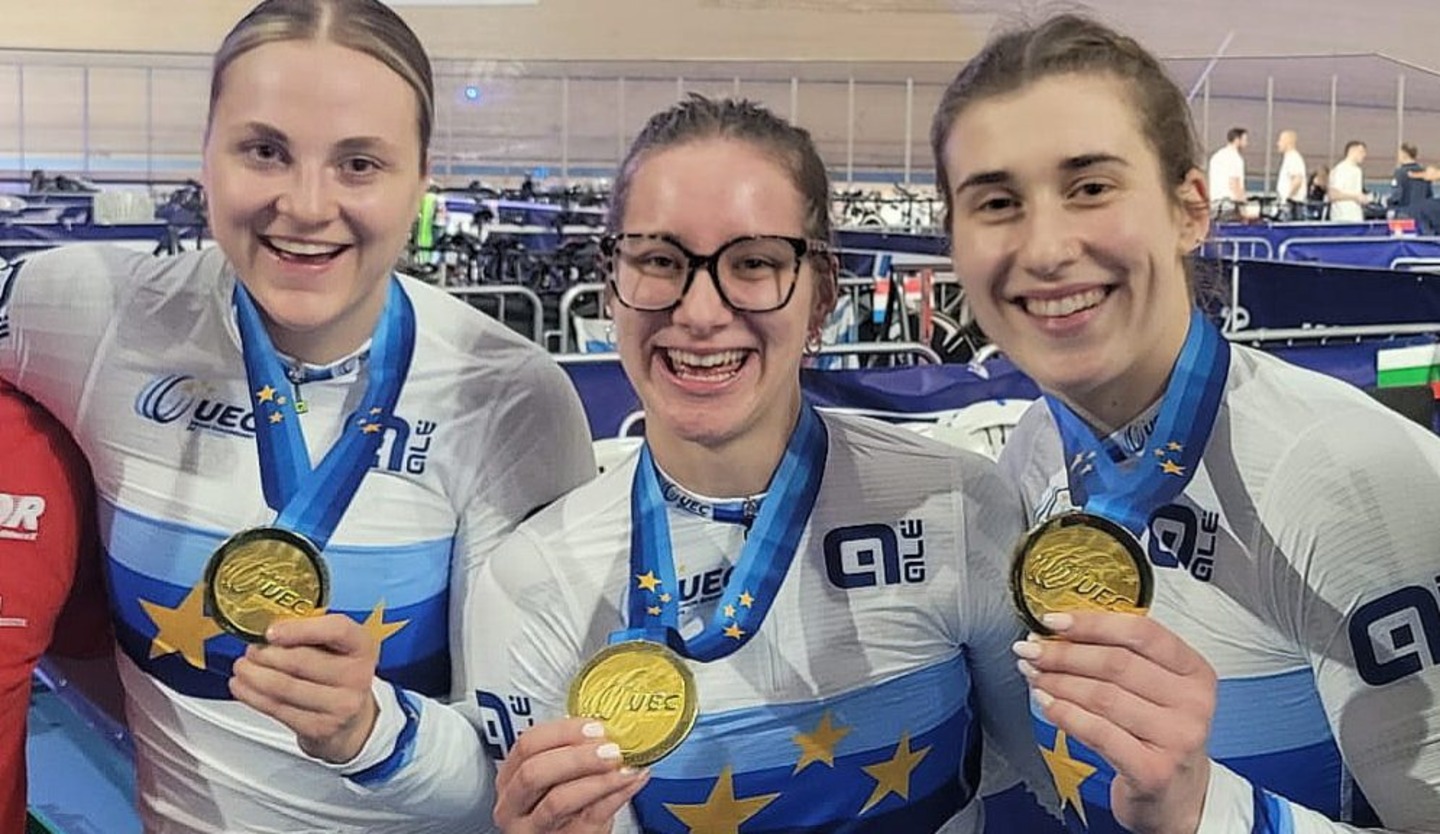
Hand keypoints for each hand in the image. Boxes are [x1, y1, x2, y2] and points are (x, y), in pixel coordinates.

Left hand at [229, 613, 379, 762]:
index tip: (271, 632)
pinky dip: (252, 696)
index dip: (300, 629)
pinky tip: (243, 686)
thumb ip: (309, 633)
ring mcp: (340, 704)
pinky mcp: (319, 728)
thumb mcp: (336, 647)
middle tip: (250, 650)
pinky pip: (277, 709)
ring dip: (254, 675)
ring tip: (242, 667)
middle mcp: (357, 675)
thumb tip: (264, 627)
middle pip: (301, 661)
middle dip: (266, 654)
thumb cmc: (337, 674)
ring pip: (284, 687)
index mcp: (361, 645)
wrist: (351, 720)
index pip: (337, 629)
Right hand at [495, 717, 649, 832]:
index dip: (562, 732)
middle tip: (609, 749)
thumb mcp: (560, 777)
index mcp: (511, 777)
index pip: (527, 745)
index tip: (593, 727)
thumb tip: (607, 728)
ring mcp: (536, 827)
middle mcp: (515, 805)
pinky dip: (616, 795)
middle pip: (534, 773)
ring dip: (598, 779)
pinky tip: (632, 780)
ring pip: (558, 801)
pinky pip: (590, 818)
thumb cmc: (567, 807)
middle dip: (576, 757)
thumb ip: (574, 752)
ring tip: (623, 767)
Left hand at [1013, 611, 1216, 833]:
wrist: (1177, 796)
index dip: (1092, 623)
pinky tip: (1046, 703)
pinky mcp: (1154, 770)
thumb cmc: (1158, 736)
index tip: (1053, 620)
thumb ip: (1123, 657)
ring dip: (1058, 682)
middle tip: (1032, 649)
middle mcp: (1193, 703)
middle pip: (1116, 663)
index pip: (1142, 632)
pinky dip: (1065, 714)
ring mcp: (1176, 738)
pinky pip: (1099, 733)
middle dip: (1064, 653)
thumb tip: (1060, 631)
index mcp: (1195, 672)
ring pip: (1103, 696)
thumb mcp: (1157, 690)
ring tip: (1033, 674)